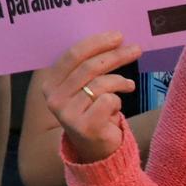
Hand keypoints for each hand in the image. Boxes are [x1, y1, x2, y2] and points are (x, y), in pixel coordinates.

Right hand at [40, 31, 141, 164]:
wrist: (94, 149)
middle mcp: (54, 99)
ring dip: (121, 81)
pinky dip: (118, 101)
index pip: (72, 55)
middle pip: (89, 67)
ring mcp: (67, 114)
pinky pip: (109, 100)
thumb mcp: (82, 86)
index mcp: (50, 84)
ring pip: (101, 83)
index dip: (97, 43)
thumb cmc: (91, 110)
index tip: (117, 36)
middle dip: (115, 55)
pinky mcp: (85, 127)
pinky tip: (117, 108)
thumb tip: (111, 39)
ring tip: (128, 85)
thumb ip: (86, 66)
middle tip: (135, 49)